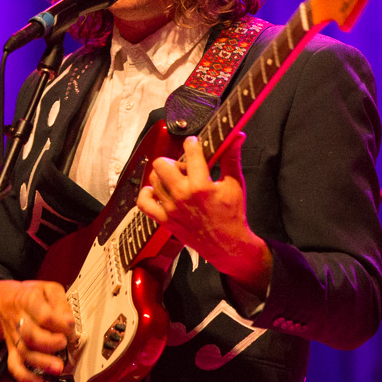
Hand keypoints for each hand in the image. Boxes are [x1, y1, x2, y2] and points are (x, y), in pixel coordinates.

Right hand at [0, 280, 76, 381]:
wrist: (3, 301)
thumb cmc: (30, 295)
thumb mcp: (47, 288)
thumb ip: (60, 302)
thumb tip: (69, 320)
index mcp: (29, 301)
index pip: (44, 315)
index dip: (60, 323)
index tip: (71, 326)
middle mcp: (20, 320)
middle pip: (31, 335)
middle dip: (50, 343)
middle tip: (63, 342)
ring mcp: (15, 336)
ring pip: (24, 352)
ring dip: (42, 362)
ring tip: (58, 367)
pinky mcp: (13, 349)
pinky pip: (14, 366)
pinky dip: (25, 377)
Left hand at [136, 134, 271, 298]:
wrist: (228, 245)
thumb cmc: (233, 215)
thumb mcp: (235, 183)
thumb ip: (232, 157)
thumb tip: (237, 136)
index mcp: (201, 185)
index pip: (190, 152)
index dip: (193, 143)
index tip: (195, 143)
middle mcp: (182, 196)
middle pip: (162, 164)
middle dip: (173, 160)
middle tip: (185, 167)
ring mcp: (171, 209)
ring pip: (153, 180)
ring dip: (163, 175)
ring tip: (177, 179)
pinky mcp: (165, 220)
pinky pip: (144, 203)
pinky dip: (147, 193)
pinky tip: (157, 190)